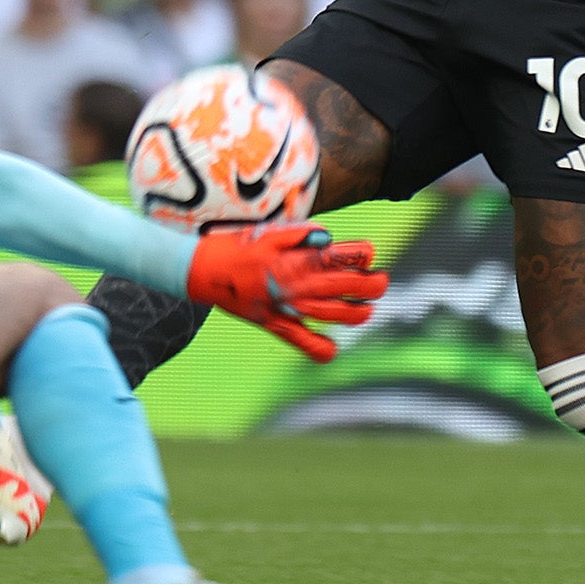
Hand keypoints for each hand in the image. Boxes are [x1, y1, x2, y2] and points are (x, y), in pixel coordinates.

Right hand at [183, 222, 385, 361]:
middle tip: (381, 283)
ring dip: (354, 314)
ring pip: (329, 314)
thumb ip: (299, 234)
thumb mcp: (268, 232)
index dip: (360, 256)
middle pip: (343, 288)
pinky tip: (331, 351)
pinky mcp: (272, 323)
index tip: (370, 253)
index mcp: (296, 260)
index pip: (339, 258)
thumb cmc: (235, 247)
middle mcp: (296, 286)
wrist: (203, 271)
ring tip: (366, 312)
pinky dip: (317, 348)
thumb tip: (327, 237)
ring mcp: (285, 308)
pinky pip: (299, 339)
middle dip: (369, 286)